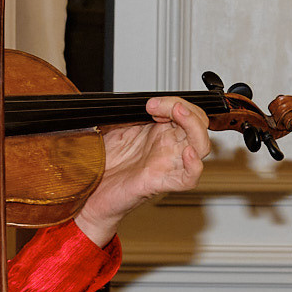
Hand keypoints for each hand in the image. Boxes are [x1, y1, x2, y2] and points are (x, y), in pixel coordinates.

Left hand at [74, 97, 212, 247]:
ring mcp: (166, 164)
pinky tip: (187, 153)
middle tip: (158, 106)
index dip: (173, 102)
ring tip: (178, 115)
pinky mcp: (160, 183)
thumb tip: (130, 99)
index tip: (149, 103)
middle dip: (186, 108)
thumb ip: (128, 113)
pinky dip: (194, 166)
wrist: (90, 192)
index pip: (184, 111)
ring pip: (201, 147)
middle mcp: (167, 147)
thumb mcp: (114, 128)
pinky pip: (189, 179)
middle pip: (199, 124)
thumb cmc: (103, 165)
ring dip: (194, 127)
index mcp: (159, 132)